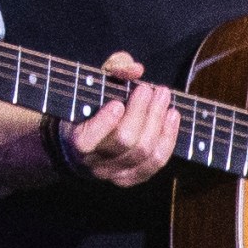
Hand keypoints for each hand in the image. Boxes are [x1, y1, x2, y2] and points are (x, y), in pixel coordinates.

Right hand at [62, 51, 180, 187]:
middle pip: (123, 141)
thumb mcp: (92, 82)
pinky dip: (168, 138)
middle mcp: (92, 162)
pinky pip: (155, 162)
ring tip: (164, 98)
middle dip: (142, 112)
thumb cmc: (89, 105)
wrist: (81, 142)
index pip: (86, 140)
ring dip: (158, 122)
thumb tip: (136, 69)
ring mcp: (113, 173)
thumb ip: (112, 69)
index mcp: (75, 140)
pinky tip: (173, 117)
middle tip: (152, 89)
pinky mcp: (131, 177)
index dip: (104, 123)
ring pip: (142, 152)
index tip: (117, 103)